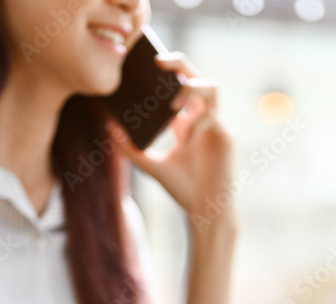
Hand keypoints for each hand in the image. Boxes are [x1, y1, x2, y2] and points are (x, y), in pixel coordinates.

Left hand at [110, 52, 237, 231]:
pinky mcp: (226, 137)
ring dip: (191, 88)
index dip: (165, 71)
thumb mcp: (150, 165)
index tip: (144, 65)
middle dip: (178, 62)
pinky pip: (212, 119)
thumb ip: (130, 148)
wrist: (204, 210)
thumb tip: (109, 127)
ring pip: (211, 88)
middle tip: (158, 61)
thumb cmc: (182, 188)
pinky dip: (197, 124)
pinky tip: (186, 140)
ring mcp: (214, 125)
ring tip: (173, 102)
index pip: (176, 85)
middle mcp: (200, 117)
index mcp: (185, 120)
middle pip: (194, 76)